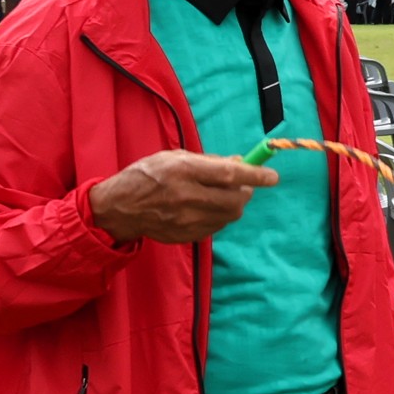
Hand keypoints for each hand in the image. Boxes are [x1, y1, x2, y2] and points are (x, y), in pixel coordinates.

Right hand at [88, 149, 276, 246]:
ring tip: (221, 195)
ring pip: (229, 216)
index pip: (229, 175)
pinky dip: (219, 216)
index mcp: (183, 171)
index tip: (273, 177)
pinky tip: (206, 208)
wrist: (120, 208)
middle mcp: (186, 196)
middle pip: (235, 200)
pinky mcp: (186, 235)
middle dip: (246, 192)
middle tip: (242, 186)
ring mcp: (186, 220)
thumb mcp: (175, 157)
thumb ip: (209, 161)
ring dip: (233, 205)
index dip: (255, 176)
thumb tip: (241, 163)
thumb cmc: (148, 175)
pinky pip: (216, 226)